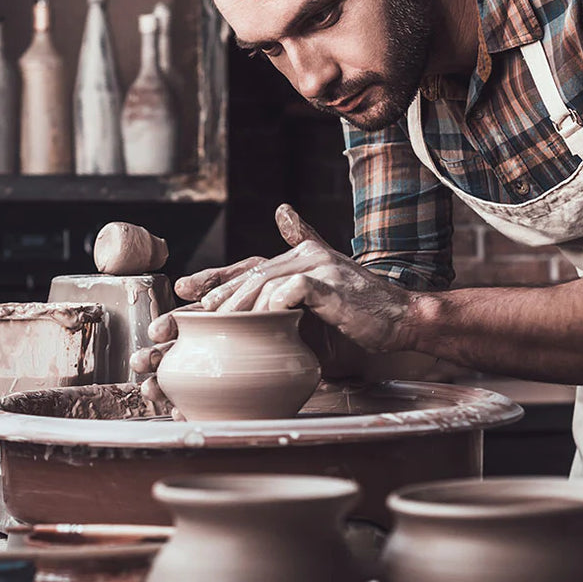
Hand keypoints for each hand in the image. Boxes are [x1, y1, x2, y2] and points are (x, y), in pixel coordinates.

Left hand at [193, 204, 412, 352]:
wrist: (400, 320)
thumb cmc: (355, 320)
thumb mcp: (314, 312)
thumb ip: (285, 308)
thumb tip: (261, 318)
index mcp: (297, 259)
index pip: (247, 267)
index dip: (214, 277)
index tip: (182, 291)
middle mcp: (304, 256)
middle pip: (248, 275)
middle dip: (213, 296)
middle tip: (189, 316)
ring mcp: (318, 267)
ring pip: (264, 280)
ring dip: (237, 305)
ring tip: (215, 325)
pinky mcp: (332, 284)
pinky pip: (294, 289)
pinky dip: (274, 303)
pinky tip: (256, 320)